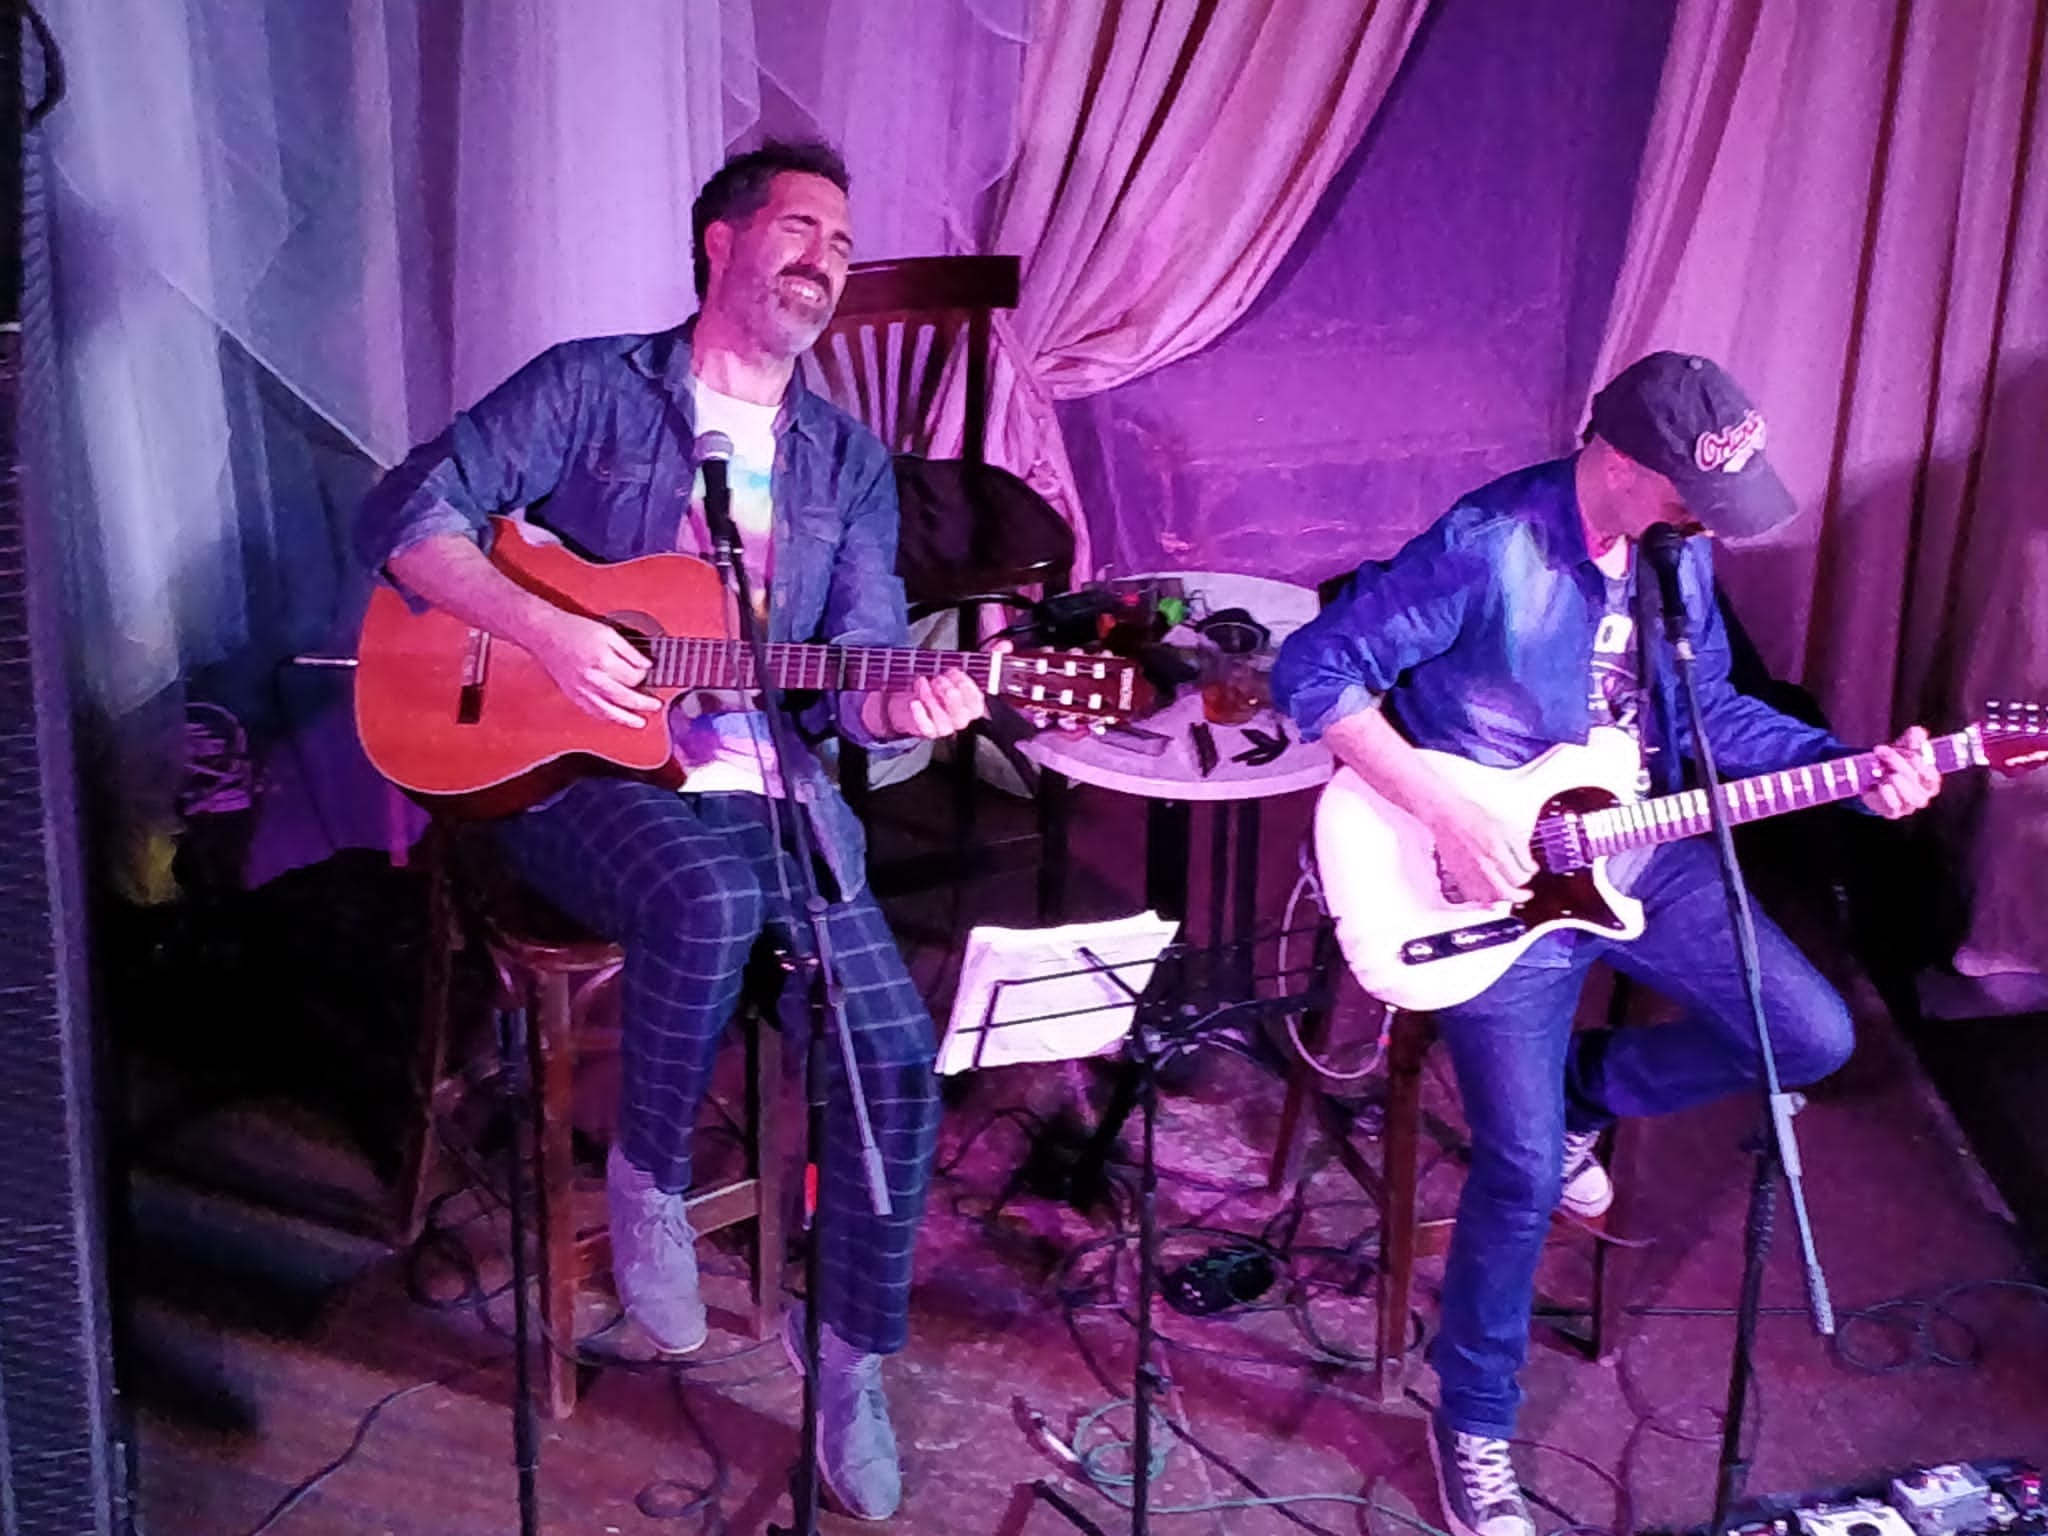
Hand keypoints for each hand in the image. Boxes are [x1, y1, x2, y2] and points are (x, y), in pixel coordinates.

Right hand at [526, 609, 659, 727]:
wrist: (545, 634)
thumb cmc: (574, 630)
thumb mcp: (608, 633)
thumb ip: (630, 651)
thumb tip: (646, 665)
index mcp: (604, 661)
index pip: (634, 677)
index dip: (645, 676)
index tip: (648, 673)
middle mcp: (593, 679)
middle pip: (625, 698)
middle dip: (643, 703)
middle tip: (656, 705)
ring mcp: (582, 690)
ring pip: (608, 711)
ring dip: (626, 719)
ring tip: (640, 722)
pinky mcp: (573, 695)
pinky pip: (592, 711)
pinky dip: (606, 717)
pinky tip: (615, 718)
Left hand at [877, 645, 1002, 740]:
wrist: (913, 698)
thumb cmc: (942, 684)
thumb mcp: (963, 668)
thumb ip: (987, 656)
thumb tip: (1005, 645)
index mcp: (974, 704)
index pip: (977, 701)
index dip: (965, 686)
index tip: (955, 672)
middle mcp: (962, 718)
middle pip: (960, 711)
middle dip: (948, 690)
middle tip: (938, 678)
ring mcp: (946, 726)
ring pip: (943, 718)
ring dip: (931, 697)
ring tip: (924, 683)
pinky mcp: (929, 731)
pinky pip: (926, 727)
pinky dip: (920, 714)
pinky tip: (915, 702)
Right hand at [1423, 793, 1536, 905]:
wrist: (1447, 817)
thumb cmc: (1473, 818)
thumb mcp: (1506, 828)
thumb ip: (1521, 850)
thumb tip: (1531, 867)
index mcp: (1497, 854)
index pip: (1519, 878)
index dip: (1528, 877)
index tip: (1529, 873)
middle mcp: (1484, 868)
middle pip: (1506, 894)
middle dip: (1519, 896)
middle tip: (1525, 894)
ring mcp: (1470, 875)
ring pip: (1490, 899)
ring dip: (1502, 898)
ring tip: (1508, 893)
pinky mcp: (1459, 877)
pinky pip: (1473, 896)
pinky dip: (1483, 898)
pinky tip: (1488, 893)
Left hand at [1860, 724, 1940, 818]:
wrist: (1873, 781)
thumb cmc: (1895, 763)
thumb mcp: (1904, 748)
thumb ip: (1912, 739)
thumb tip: (1917, 732)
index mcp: (1931, 780)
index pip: (1929, 772)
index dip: (1915, 760)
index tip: (1897, 748)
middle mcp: (1923, 794)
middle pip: (1915, 780)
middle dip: (1897, 763)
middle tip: (1881, 751)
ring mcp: (1909, 805)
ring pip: (1909, 795)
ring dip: (1895, 780)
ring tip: (1883, 771)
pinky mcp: (1893, 812)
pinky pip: (1894, 807)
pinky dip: (1888, 795)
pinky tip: (1882, 785)